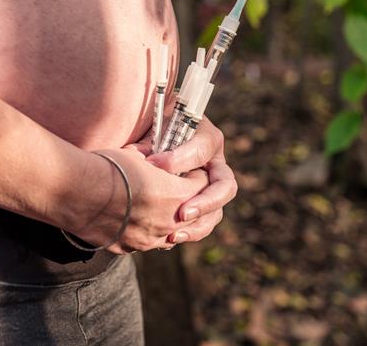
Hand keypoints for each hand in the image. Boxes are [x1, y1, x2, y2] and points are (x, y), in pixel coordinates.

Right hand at [68, 147, 209, 254]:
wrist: (75, 190)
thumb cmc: (106, 167)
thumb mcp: (137, 155)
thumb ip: (155, 161)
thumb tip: (156, 158)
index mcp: (176, 194)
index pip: (202, 184)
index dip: (194, 174)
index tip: (187, 169)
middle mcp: (168, 222)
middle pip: (195, 215)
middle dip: (190, 201)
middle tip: (179, 189)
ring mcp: (149, 239)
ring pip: (173, 233)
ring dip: (171, 220)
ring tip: (158, 207)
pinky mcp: (129, 247)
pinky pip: (148, 241)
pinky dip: (148, 231)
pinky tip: (136, 219)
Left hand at [145, 116, 237, 244]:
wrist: (141, 140)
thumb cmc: (147, 127)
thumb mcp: (149, 128)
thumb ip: (151, 138)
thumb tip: (144, 160)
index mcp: (205, 137)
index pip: (202, 148)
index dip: (180, 159)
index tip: (154, 165)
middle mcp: (213, 164)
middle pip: (225, 186)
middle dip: (205, 201)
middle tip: (182, 212)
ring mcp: (208, 187)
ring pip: (217, 212)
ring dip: (199, 225)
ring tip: (174, 234)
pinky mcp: (197, 205)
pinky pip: (201, 223)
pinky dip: (188, 233)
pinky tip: (166, 239)